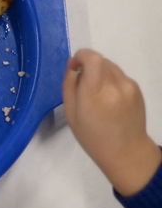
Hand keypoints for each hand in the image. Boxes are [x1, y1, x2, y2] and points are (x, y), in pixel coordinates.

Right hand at [63, 49, 159, 196]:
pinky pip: (119, 75)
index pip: (92, 58)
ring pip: (110, 66)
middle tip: (82, 84)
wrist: (126, 151)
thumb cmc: (92, 137)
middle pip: (100, 60)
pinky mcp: (137, 89)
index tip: (74, 67)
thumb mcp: (71, 114)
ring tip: (96, 94)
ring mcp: (129, 86)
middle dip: (88, 66)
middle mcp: (115, 86)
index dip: (81, 56)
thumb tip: (73, 67)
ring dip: (99, 72)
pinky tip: (109, 100)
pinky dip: (110, 80)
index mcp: (95, 94)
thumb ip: (70, 87)